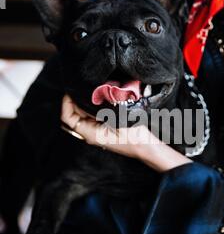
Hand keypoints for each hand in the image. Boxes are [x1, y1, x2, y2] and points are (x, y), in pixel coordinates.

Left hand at [61, 95, 191, 171]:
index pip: (68, 117)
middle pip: (73, 114)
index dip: (66, 102)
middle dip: (75, 99)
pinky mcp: (103, 127)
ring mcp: (97, 131)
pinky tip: (101, 95)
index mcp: (90, 134)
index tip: (72, 90)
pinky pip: (92, 114)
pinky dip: (93, 104)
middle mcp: (90, 133)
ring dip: (85, 100)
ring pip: (82, 113)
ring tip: (92, 88)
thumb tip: (90, 93)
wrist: (147, 148)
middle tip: (82, 85)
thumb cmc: (134, 136)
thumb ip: (102, 107)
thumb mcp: (118, 119)